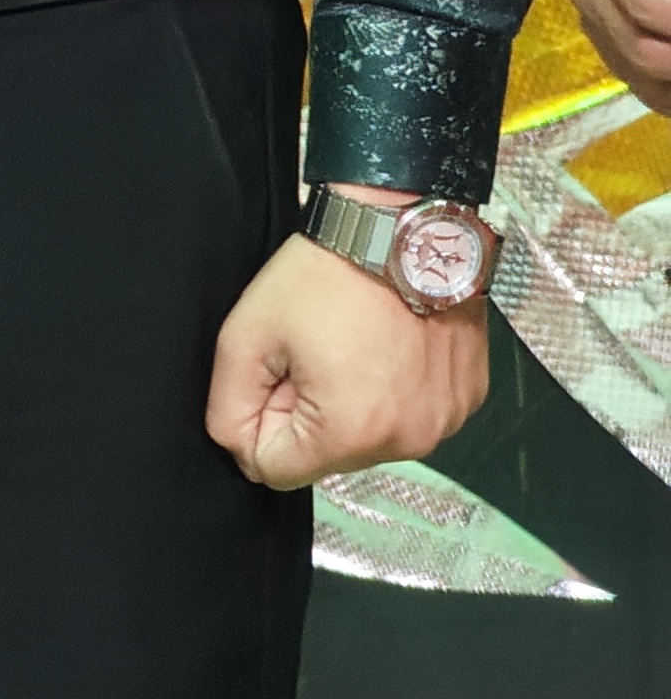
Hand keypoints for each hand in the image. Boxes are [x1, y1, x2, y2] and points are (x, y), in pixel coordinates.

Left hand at [205, 204, 486, 490]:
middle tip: (312, 352)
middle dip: (305, 414)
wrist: (400, 228)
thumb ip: (230, 405)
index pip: (278, 470)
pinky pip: (412, 415)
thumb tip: (240, 449)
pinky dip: (392, 391)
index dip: (259, 423)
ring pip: (370, 438)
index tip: (273, 374)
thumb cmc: (324, 276)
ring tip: (350, 344)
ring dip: (350, 406)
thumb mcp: (246, 335)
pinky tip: (385, 345)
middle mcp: (410, 441)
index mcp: (351, 433)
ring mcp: (446, 420)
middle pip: (328, 457)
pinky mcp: (467, 398)